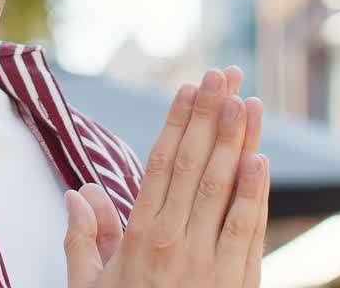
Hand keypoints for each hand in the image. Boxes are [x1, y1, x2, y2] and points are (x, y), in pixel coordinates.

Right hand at [65, 67, 268, 287]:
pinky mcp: (237, 285)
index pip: (161, 166)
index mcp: (138, 239)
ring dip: (239, 141)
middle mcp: (175, 244)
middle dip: (212, 116)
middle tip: (225, 74)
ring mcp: (210, 264)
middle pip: (196, 166)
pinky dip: (256, 194)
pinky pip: (249, 231)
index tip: (188, 87)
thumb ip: (83, 240)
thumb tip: (80, 192)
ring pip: (225, 190)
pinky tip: (260, 162)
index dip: (177, 123)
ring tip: (248, 101)